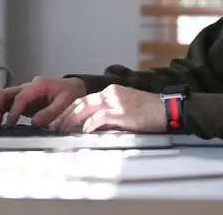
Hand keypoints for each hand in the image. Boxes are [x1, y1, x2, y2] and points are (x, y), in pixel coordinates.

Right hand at [0, 76, 86, 127]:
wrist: (77, 88)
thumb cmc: (72, 93)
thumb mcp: (66, 102)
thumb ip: (51, 112)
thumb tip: (35, 123)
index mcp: (39, 85)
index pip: (21, 97)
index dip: (14, 111)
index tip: (10, 124)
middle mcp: (29, 87)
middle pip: (6, 93)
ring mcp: (26, 94)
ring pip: (5, 98)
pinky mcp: (26, 102)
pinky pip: (10, 104)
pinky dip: (4, 113)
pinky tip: (2, 124)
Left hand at [49, 84, 165, 133]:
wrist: (168, 109)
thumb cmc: (150, 112)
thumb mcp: (127, 107)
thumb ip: (110, 113)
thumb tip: (94, 125)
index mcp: (112, 91)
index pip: (84, 99)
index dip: (69, 110)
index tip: (59, 120)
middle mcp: (111, 93)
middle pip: (80, 102)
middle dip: (64, 115)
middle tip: (54, 127)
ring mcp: (116, 102)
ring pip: (85, 108)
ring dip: (70, 120)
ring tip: (61, 130)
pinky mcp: (121, 113)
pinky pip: (99, 118)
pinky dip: (88, 125)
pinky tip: (82, 132)